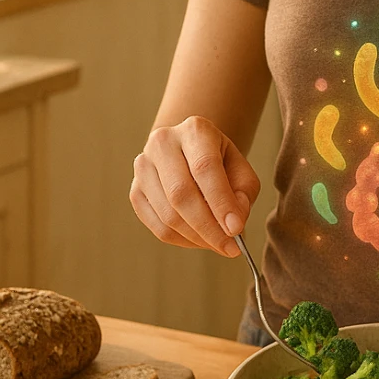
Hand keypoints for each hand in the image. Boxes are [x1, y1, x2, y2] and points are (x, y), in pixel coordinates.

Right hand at [130, 116, 260, 257]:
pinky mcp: (135, 190)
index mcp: (194, 130)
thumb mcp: (241, 170)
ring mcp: (144, 166)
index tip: (236, 229)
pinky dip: (181, 240)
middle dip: (208, 227)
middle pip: (181, 193)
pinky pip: (157, 226)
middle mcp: (163, 143)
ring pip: (168, 214)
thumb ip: (242, 194)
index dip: (220, 202)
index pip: (205, 167)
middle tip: (230, 247)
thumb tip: (233, 224)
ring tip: (219, 243)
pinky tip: (199, 240)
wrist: (190, 152)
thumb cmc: (221, 163)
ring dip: (197, 237)